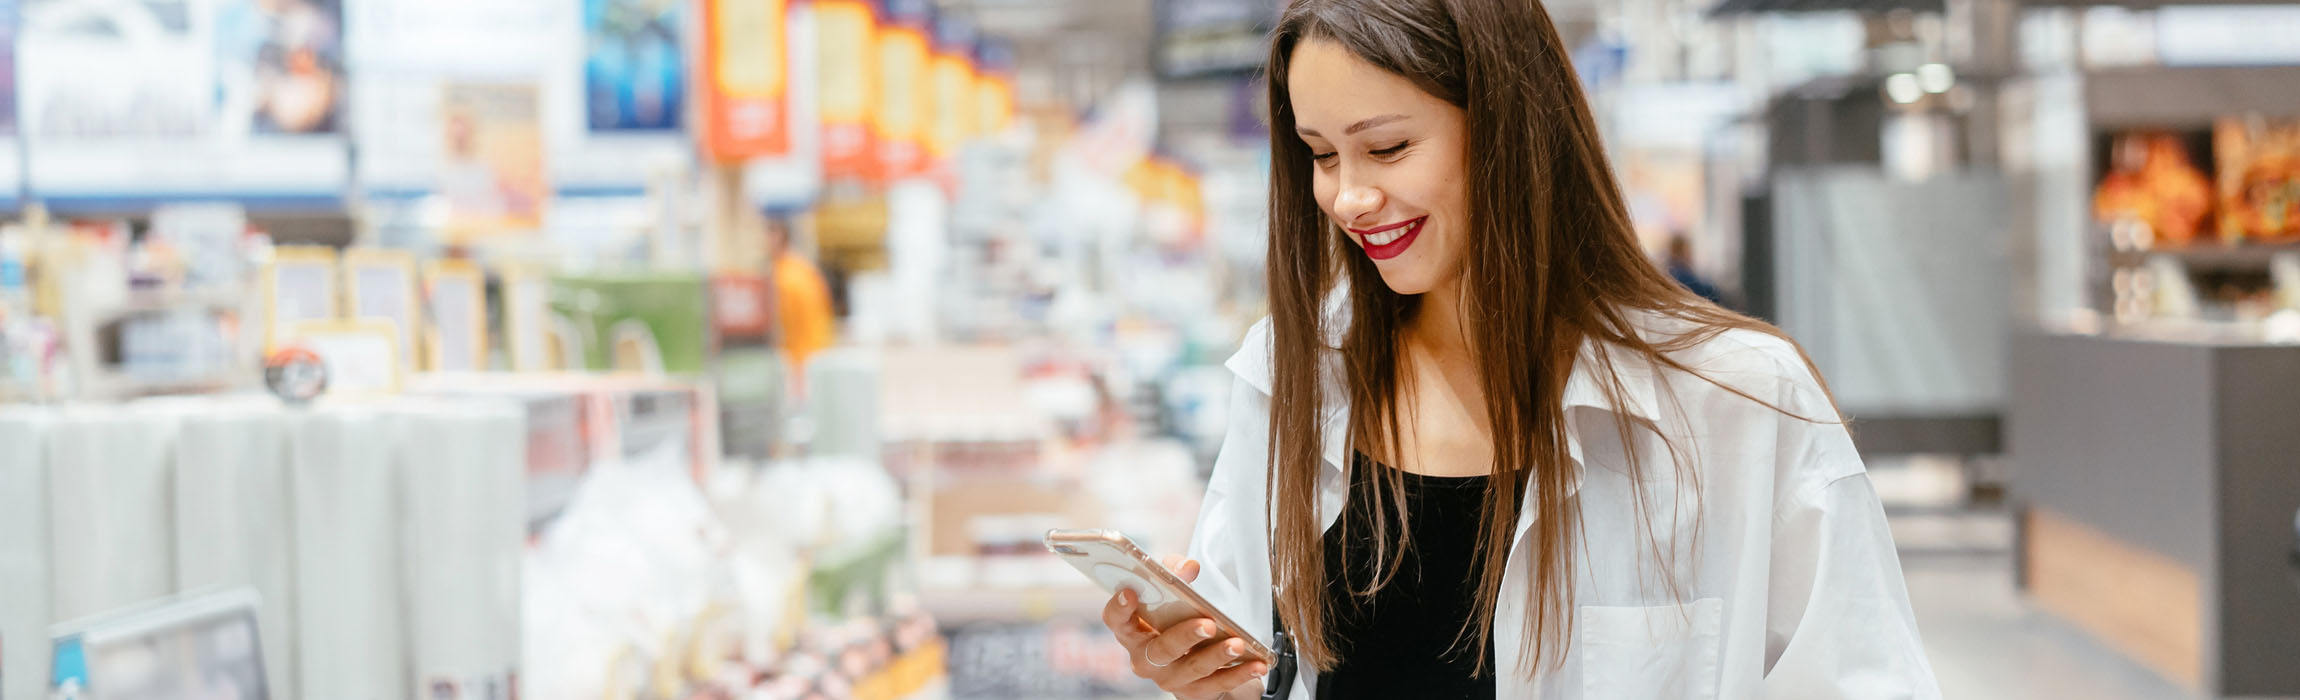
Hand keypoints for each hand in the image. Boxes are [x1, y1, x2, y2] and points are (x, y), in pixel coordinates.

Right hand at [1101, 555, 1270, 699]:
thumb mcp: (1173, 592)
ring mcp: (1169, 678)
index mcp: (1132, 631)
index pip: (1116, 620)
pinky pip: (1217, 685)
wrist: (1193, 657)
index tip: (1130, 593)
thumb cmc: (1175, 620)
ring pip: (1192, 668)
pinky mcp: (1193, 693)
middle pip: (1161, 649)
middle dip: (1185, 636)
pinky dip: (1239, 673)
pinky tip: (1256, 663)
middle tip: (1207, 623)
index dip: (1119, 608)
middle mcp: (1145, 659)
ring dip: (1217, 656)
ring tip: (1238, 643)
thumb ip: (1175, 572)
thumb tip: (1189, 567)